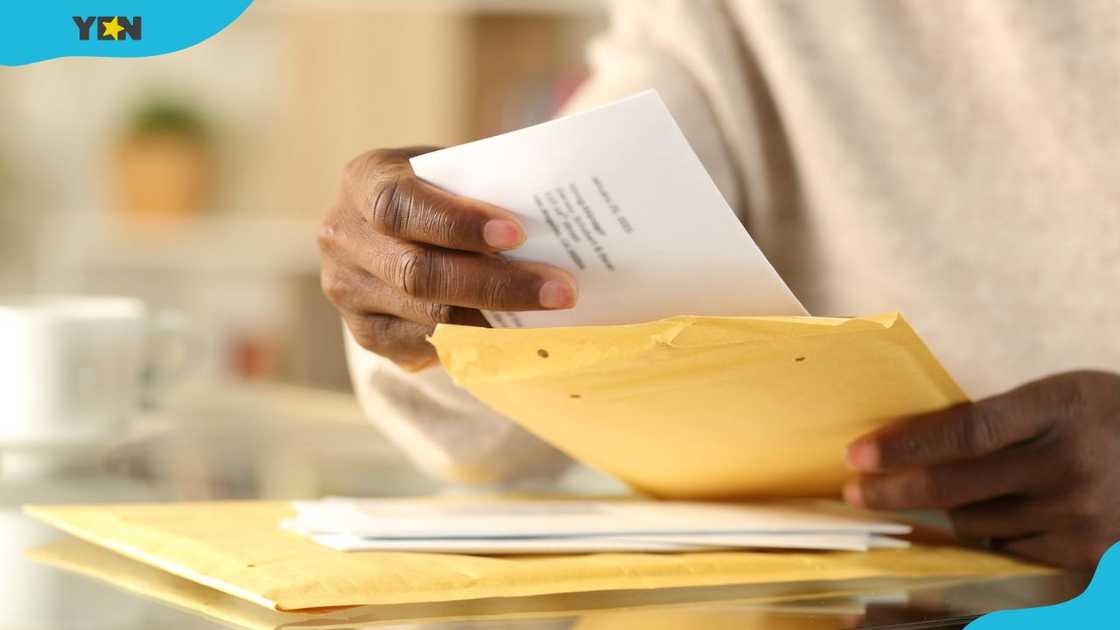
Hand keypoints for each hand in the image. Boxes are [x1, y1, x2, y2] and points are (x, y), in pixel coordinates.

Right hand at [318, 147, 576, 369]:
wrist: (398, 231)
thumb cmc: (439, 192)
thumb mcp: (450, 173)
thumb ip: (484, 185)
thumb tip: (555, 203)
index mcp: (363, 182)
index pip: (400, 206)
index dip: (456, 223)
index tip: (516, 233)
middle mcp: (343, 238)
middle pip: (418, 272)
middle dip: (496, 284)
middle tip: (560, 288)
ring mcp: (348, 291)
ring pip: (427, 316)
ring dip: (497, 319)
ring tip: (551, 315)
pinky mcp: (366, 333)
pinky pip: (425, 346)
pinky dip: (477, 342)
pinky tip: (519, 336)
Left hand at [844, 370, 1119, 569]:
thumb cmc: (1102, 417)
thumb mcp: (1055, 397)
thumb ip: (994, 418)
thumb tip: (911, 441)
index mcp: (1056, 408)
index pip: (965, 431)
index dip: (906, 445)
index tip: (858, 454)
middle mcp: (1067, 463)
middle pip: (957, 486)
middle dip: (894, 491)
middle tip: (855, 491)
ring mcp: (1078, 513)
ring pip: (973, 523)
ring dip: (947, 512)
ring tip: (945, 493)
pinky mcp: (1085, 553)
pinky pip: (1005, 550)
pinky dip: (987, 535)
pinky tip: (992, 516)